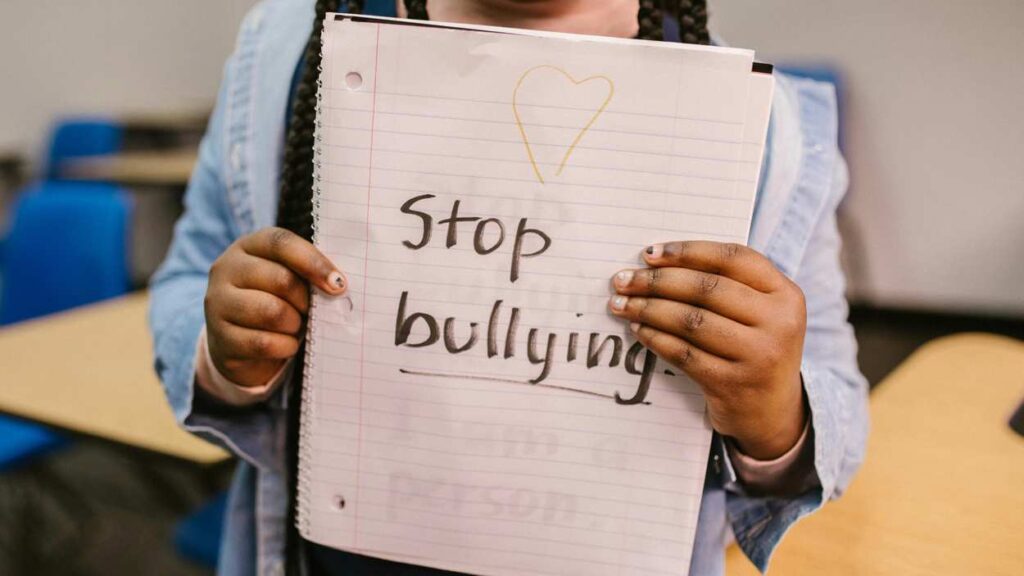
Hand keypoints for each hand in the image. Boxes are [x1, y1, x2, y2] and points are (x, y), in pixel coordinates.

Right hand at [204, 227, 346, 387]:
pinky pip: (264, 342)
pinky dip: (285, 346)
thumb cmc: (274, 301)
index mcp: (248, 246)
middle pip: (281, 279)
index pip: (281, 243)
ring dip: (295, 324)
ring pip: (272, 312)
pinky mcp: (220, 337)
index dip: (313, 262)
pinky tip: (286, 344)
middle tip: (310, 311)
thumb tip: (338, 283)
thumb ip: (306, 272)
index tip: (339, 283)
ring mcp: (217, 303)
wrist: (239, 344)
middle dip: (305, 300)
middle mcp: (226, 269)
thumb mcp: (287, 278)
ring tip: (295, 326)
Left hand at [609, 241, 806, 459]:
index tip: (649, 253)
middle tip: (623, 280)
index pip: (733, 258)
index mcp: (786, 294)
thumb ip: (728, 284)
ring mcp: (757, 356)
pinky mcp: (732, 384)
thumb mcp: (760, 312)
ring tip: (622, 304)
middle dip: (657, 281)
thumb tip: (658, 262)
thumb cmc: (755, 348)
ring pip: (691, 321)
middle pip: (706, 289)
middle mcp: (778, 323)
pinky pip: (683, 353)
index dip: (688, 251)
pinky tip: (638, 329)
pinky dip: (655, 338)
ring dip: (648, 309)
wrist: (772, 411)